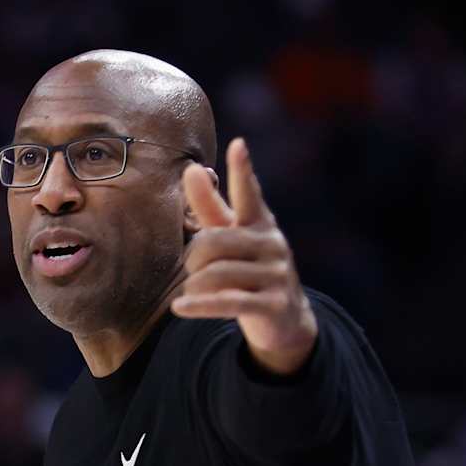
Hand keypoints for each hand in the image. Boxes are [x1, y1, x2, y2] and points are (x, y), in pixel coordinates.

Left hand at [174, 137, 317, 374]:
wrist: (286, 320)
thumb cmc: (250, 270)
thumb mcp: (232, 237)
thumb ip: (210, 207)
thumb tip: (192, 168)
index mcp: (261, 223)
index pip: (249, 194)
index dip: (243, 171)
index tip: (237, 145)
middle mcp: (272, 244)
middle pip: (214, 243)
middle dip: (193, 258)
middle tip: (190, 270)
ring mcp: (276, 275)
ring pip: (218, 274)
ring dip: (195, 285)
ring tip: (192, 291)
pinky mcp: (273, 304)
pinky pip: (228, 302)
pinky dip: (200, 305)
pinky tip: (180, 307)